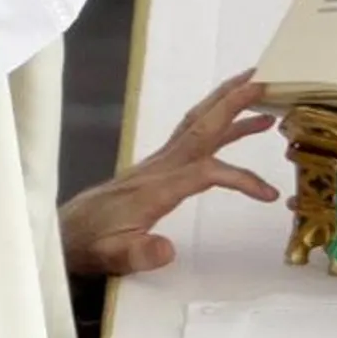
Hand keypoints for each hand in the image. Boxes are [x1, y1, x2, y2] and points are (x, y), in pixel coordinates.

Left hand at [58, 69, 279, 275]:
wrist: (68, 233)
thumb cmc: (93, 244)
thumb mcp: (115, 256)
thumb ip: (141, 253)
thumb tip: (168, 249)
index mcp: (157, 187)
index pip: (206, 171)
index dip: (240, 177)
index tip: (268, 193)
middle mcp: (160, 166)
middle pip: (201, 126)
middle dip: (232, 102)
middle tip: (264, 81)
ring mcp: (158, 162)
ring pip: (197, 125)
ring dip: (226, 106)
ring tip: (260, 96)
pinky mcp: (157, 166)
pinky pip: (191, 137)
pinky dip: (214, 125)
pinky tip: (230, 127)